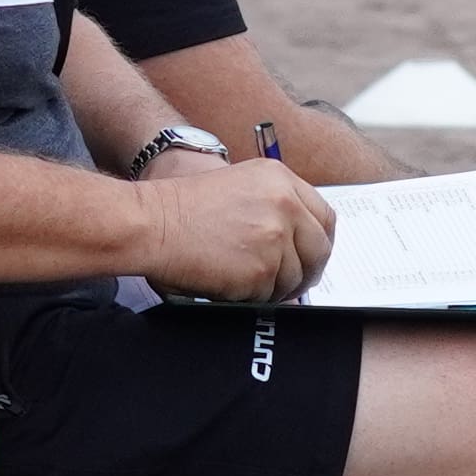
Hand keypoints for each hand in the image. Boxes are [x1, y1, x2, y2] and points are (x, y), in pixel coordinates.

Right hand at [132, 156, 336, 304]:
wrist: (152, 224)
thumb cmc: (183, 208)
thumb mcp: (240, 187)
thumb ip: (275, 208)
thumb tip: (299, 248)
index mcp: (280, 178)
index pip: (324, 216)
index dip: (318, 241)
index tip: (309, 256)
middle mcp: (285, 204)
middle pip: (319, 249)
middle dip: (306, 271)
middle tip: (290, 282)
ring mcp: (276, 237)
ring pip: (296, 277)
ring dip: (275, 286)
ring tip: (244, 279)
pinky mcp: (263, 269)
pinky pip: (272, 295)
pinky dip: (254, 297)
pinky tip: (231, 284)